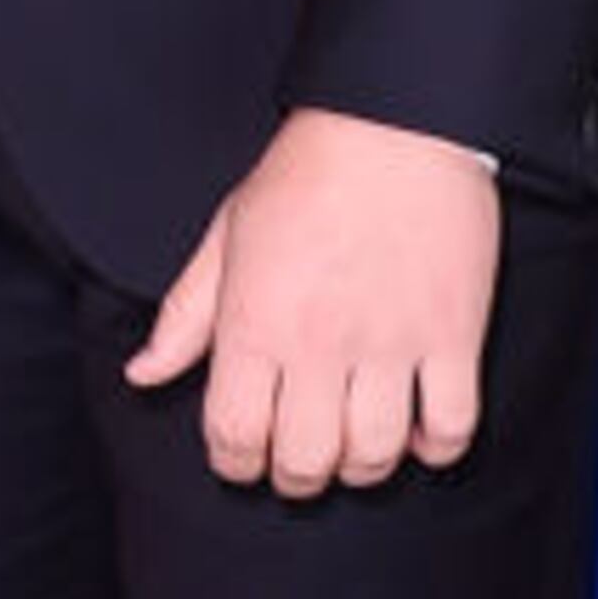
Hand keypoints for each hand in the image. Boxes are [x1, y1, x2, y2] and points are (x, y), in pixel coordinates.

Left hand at [124, 109, 499, 496]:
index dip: (234, 463)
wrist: (396, 120)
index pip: (234, 436)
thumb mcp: (225, 237)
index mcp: (256, 322)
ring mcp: (392, 342)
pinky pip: (452, 427)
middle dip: (295, 478)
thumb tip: (143, 375)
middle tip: (298, 461)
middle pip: (306, 462)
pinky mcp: (454, 334)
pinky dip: (436, 448)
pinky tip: (418, 431)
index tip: (243, 455)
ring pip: (377, 455)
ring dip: (361, 468)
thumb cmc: (305, 174)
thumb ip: (184, 317)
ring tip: (355, 447)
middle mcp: (321, 342)